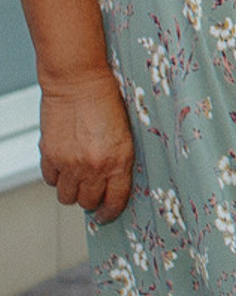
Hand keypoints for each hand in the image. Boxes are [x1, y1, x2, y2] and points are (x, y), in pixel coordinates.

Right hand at [40, 68, 135, 220]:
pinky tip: (64, 165)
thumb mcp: (126, 133)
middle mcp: (93, 166)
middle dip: (92, 199)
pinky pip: (50, 180)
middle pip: (88, 202)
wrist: (79, 81)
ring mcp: (69, 163)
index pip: (115, 200)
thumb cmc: (107, 100)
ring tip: (78, 178)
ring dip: (73, 190)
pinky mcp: (49, 155)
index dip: (111, 211)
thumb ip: (120, 159)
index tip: (108, 214)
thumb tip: (115, 180)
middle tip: (93, 190)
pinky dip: (57, 177)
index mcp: (119, 160)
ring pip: (67, 196)